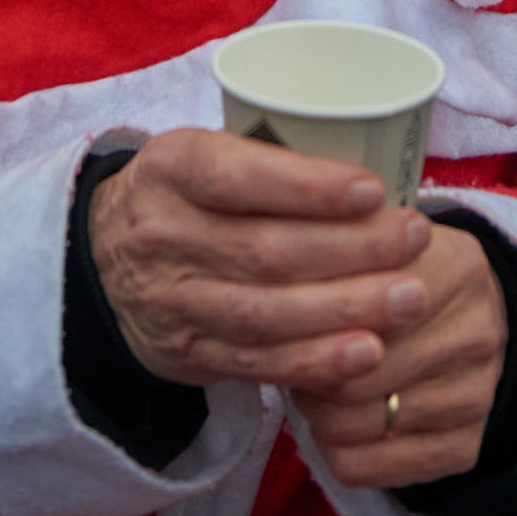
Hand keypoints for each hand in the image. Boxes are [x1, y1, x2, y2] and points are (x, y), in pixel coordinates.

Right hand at [87, 130, 432, 392]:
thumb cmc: (185, 192)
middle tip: (415, 239)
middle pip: (264, 250)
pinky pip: (258, 363)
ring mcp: (176, 301)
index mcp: (172, 168)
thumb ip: (267, 158)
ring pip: (266, 312)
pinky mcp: (191, 353)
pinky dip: (316, 362)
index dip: (306, 186)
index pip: (235, 176)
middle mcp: (166, 235)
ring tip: (409, 298)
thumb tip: (377, 162)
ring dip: (345, 309)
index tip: (374, 190)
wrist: (101, 261)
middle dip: (351, 249)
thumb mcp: (202, 151)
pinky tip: (367, 353)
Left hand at [291, 222, 507, 489]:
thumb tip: (283, 294)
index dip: (315, 315)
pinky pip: (368, 469)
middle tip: (296, 357)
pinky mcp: (464, 447)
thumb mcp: (381, 242)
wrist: (473, 319)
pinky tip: (337, 424)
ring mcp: (476, 396)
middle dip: (311, 371)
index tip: (292, 312)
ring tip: (315, 388)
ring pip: (358, 427)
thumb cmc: (404, 276)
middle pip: (357, 375)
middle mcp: (476, 333)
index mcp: (456, 266)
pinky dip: (337, 450)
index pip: (365, 305)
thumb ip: (339, 254)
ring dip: (319, 412)